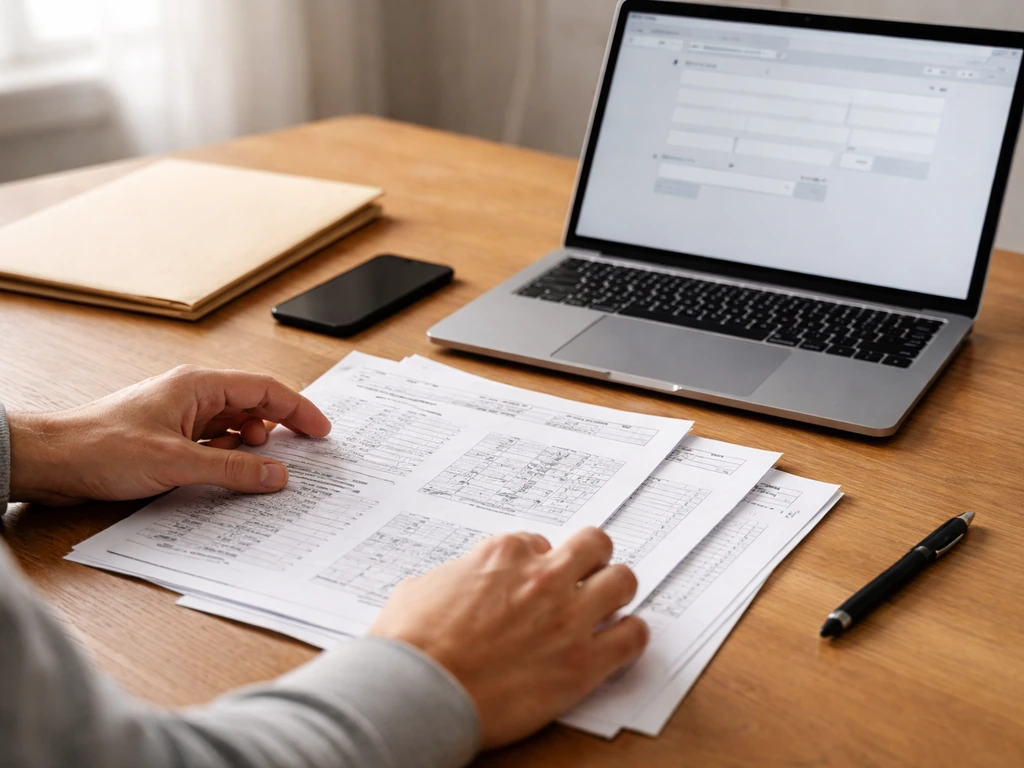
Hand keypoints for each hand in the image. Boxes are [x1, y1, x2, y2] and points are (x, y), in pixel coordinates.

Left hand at [8, 365, 330, 504]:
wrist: (50, 461)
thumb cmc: (100, 447)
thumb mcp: (177, 462)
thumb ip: (232, 470)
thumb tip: (276, 474)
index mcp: (198, 386)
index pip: (264, 390)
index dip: (298, 409)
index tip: (321, 431)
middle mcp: (191, 397)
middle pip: (252, 406)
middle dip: (278, 430)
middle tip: (302, 454)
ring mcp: (179, 418)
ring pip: (232, 428)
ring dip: (249, 448)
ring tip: (263, 471)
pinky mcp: (167, 440)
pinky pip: (211, 445)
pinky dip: (227, 459)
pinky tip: (231, 476)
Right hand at [369, 527, 648, 747]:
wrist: (415, 692)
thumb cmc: (409, 644)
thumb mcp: (422, 587)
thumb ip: (457, 576)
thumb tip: (462, 582)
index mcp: (504, 554)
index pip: (540, 542)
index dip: (539, 563)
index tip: (533, 581)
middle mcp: (543, 577)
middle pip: (595, 545)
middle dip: (591, 561)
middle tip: (583, 580)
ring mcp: (567, 617)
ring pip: (624, 581)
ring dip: (616, 593)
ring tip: (606, 610)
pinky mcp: (582, 663)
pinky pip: (634, 637)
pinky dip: (630, 638)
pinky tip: (617, 644)